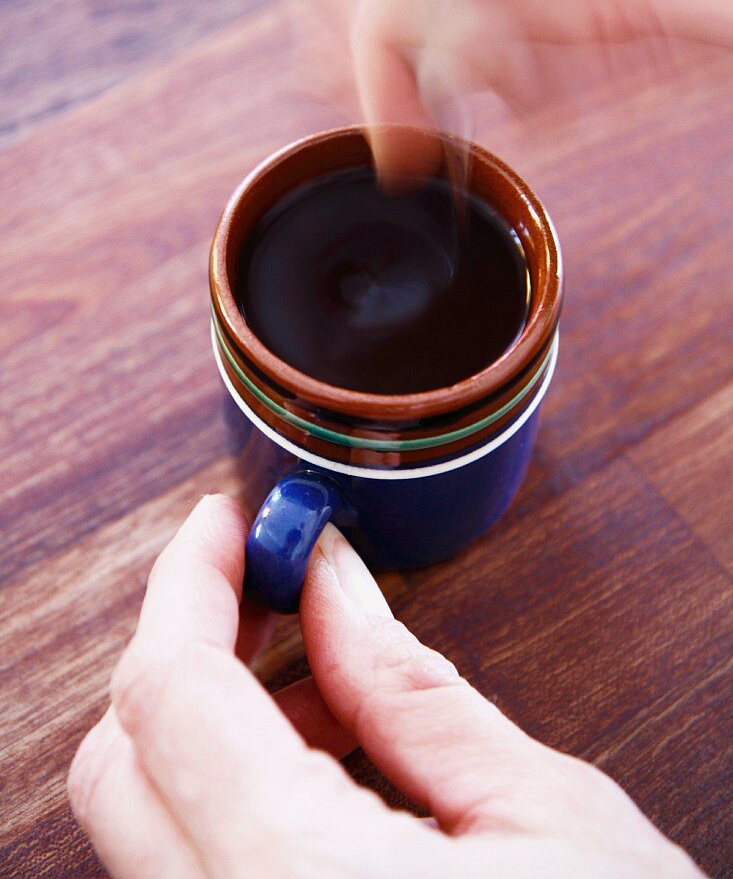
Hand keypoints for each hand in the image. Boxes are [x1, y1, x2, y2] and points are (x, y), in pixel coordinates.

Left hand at [68, 495, 699, 876]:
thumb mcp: (539, 815)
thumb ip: (407, 687)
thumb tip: (330, 578)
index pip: (171, 694)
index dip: (189, 582)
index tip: (230, 522)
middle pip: (120, 760)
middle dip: (185, 645)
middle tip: (267, 584)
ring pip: (145, 820)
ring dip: (210, 720)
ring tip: (322, 679)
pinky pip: (187, 876)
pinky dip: (227, 794)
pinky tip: (322, 765)